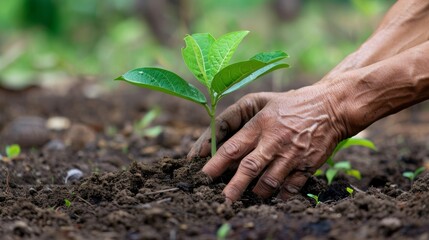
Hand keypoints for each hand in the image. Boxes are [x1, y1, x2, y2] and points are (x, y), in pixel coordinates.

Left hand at [188, 82, 349, 201]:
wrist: (331, 107)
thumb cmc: (291, 104)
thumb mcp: (263, 101)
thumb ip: (240, 116)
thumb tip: (218, 136)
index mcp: (261, 123)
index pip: (233, 146)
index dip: (217, 162)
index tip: (205, 174)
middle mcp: (274, 140)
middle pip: (249, 168)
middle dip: (234, 186)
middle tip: (223, 199)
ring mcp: (292, 154)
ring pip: (269, 182)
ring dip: (257, 192)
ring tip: (249, 196)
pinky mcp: (308, 165)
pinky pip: (291, 187)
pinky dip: (281, 195)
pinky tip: (275, 197)